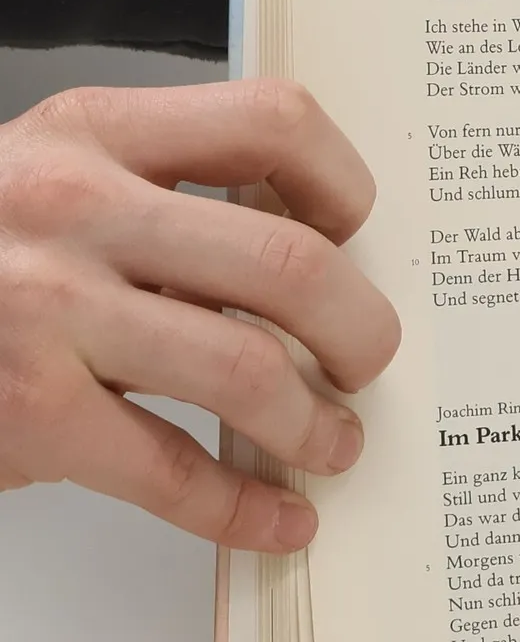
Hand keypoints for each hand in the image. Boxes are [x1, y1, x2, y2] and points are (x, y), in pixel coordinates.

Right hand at [0, 78, 400, 550]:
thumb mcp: (56, 178)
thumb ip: (166, 196)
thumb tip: (315, 266)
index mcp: (94, 132)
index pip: (273, 122)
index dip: (342, 187)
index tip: (350, 236)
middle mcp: (73, 208)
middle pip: (290, 264)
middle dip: (359, 331)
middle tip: (364, 363)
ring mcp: (48, 311)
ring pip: (247, 369)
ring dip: (315, 423)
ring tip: (332, 442)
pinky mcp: (29, 410)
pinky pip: (172, 469)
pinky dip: (243, 508)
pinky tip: (278, 519)